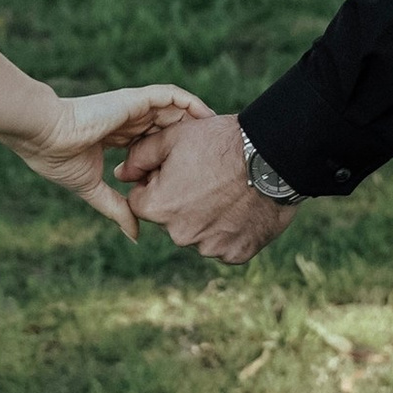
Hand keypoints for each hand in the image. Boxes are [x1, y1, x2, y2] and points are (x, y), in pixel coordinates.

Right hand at [3, 84, 212, 236]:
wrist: (45, 135)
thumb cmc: (59, 160)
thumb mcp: (93, 190)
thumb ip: (117, 208)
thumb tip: (135, 235)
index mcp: (116, 139)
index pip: (152, 147)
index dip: (173, 158)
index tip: (196, 176)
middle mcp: (127, 122)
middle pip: (167, 129)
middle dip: (192, 140)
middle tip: (218, 155)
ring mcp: (131, 109)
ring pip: (172, 111)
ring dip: (196, 120)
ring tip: (219, 135)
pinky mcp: (134, 100)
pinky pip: (169, 96)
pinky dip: (189, 103)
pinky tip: (205, 116)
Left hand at [122, 106, 297, 263]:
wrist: (272, 159)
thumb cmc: (220, 143)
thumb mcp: (173, 138)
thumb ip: (140, 156)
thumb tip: (120, 173)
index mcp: (158, 207)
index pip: (141, 200)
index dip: (158, 182)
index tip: (180, 170)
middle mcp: (179, 234)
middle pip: (169, 219)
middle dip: (181, 202)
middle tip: (208, 178)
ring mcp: (209, 248)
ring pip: (197, 233)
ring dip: (206, 217)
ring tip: (228, 191)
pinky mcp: (236, 254)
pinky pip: (224, 244)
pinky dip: (229, 230)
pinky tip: (241, 208)